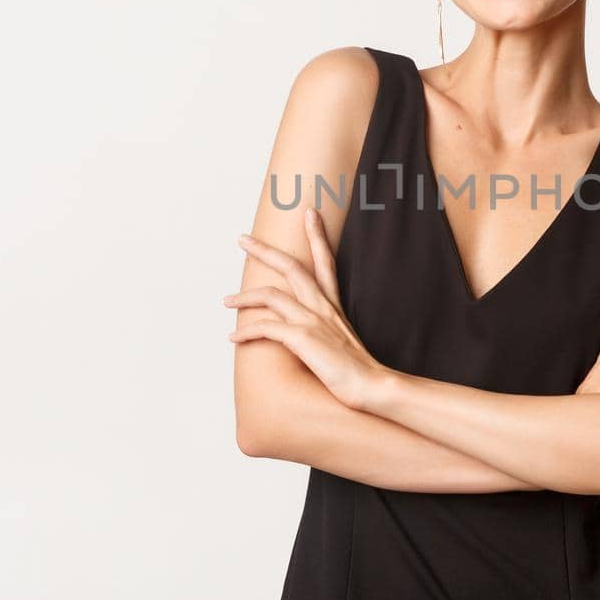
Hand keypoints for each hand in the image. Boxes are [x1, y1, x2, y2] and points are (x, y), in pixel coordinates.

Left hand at [224, 208, 386, 411]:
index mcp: (334, 305)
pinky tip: (233, 338)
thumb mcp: (342, 343)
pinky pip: (265, 328)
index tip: (310, 213)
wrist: (373, 386)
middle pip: (292, 267)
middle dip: (264, 250)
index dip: (317, 236)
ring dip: (244, 297)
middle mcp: (323, 307)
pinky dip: (246, 331)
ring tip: (226, 301)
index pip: (325, 262)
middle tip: (242, 239)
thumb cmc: (358, 371)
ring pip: (270, 296)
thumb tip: (309, 336)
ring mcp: (313, 320)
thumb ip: (326, 332)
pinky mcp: (303, 338)